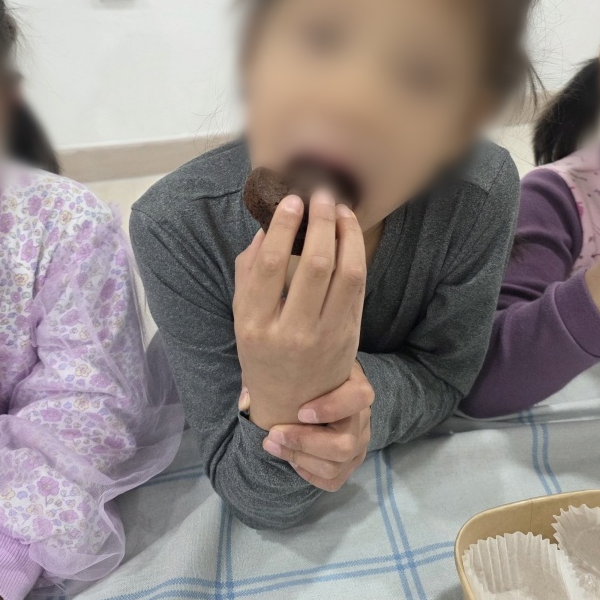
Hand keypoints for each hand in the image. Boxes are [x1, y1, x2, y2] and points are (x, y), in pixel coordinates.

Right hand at [233, 188, 365, 429]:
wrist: (290, 404)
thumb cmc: (262, 352)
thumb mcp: (241, 317)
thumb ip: (247, 274)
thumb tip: (264, 231)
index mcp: (255, 325)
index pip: (270, 266)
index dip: (283, 228)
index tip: (292, 201)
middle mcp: (291, 332)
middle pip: (313, 266)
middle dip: (320, 223)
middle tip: (321, 195)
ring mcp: (324, 337)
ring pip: (345, 274)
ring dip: (346, 234)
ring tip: (340, 208)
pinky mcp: (349, 336)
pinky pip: (358, 288)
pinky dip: (356, 254)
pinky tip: (349, 233)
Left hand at [262, 360, 373, 490]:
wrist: (329, 388)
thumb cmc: (312, 375)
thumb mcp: (302, 365)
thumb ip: (276, 374)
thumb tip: (247, 399)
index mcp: (357, 387)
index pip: (360, 397)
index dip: (332, 407)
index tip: (300, 411)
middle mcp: (363, 419)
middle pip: (344, 444)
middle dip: (303, 442)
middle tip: (274, 434)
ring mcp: (359, 444)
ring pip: (336, 465)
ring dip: (299, 459)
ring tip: (274, 445)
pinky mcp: (350, 463)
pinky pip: (333, 480)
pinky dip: (308, 474)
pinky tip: (291, 460)